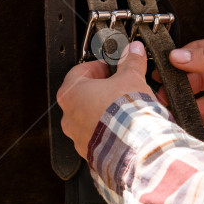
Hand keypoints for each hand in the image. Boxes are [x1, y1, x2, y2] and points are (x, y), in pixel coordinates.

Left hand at [58, 41, 152, 158]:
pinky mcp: (90, 152)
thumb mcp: (131, 78)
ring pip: (90, 118)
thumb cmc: (125, 113)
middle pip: (83, 96)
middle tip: (119, 86)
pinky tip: (125, 126)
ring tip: (125, 108)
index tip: (110, 67)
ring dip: (104, 111)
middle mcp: (69, 117)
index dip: (97, 67)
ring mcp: (78, 137)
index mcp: (71, 93)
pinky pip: (97, 136)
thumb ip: (131, 62)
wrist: (134, 146)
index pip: (79, 72)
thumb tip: (133, 51)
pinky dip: (109, 130)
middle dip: (102, 90)